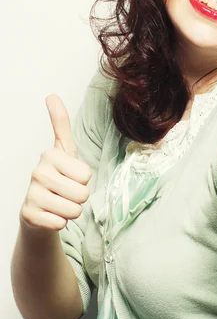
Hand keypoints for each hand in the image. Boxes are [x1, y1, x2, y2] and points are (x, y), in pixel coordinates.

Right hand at [19, 95, 91, 231]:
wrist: (39, 209)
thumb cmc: (58, 177)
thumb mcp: (64, 149)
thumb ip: (61, 124)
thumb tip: (51, 95)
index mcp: (50, 154)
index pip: (86, 174)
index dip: (84, 179)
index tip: (71, 174)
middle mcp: (37, 172)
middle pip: (82, 193)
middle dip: (80, 197)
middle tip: (67, 192)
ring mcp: (31, 194)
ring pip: (74, 210)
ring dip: (72, 210)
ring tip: (60, 203)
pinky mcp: (28, 215)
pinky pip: (61, 223)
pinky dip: (61, 222)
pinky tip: (51, 215)